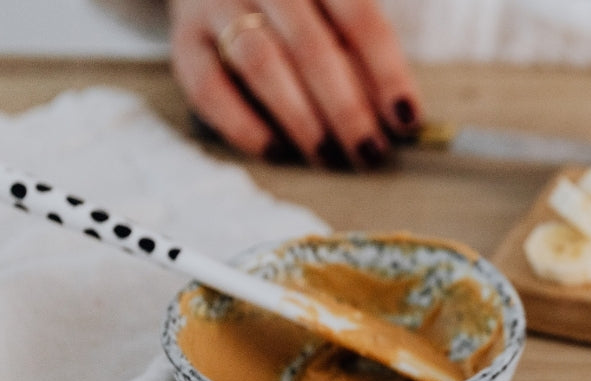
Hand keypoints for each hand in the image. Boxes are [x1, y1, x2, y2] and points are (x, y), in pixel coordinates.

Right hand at [167, 0, 423, 168]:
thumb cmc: (300, 6)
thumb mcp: (333, 8)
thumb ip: (362, 48)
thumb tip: (401, 116)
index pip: (359, 18)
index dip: (387, 72)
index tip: (407, 119)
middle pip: (311, 46)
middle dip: (345, 107)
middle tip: (369, 151)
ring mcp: (218, 4)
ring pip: (261, 63)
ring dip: (299, 118)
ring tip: (327, 155)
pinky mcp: (184, 39)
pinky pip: (209, 86)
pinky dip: (243, 124)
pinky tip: (275, 150)